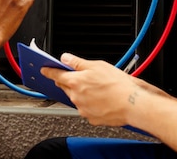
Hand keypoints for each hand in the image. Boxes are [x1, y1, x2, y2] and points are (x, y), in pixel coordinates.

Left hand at [41, 53, 167, 126]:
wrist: (132, 104)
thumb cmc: (118, 84)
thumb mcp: (97, 65)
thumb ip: (77, 62)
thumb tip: (65, 58)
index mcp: (75, 81)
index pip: (56, 75)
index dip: (48, 71)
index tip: (44, 70)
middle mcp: (76, 96)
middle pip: (67, 87)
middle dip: (71, 82)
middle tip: (85, 78)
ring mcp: (83, 109)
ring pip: (77, 98)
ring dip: (83, 93)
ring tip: (100, 89)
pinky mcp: (91, 118)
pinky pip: (87, 109)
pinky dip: (92, 104)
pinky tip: (103, 99)